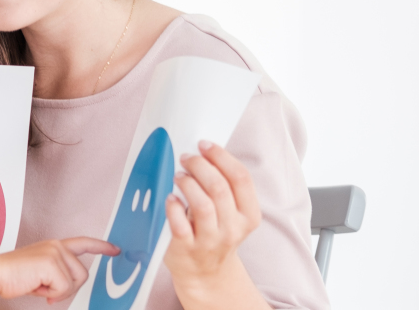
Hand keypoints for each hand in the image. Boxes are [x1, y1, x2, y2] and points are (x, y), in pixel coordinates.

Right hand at [0, 238, 118, 304]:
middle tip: (48, 290)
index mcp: (54, 246)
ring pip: (75, 282)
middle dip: (68, 288)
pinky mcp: (51, 263)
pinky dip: (51, 294)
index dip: (101, 247)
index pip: (83, 243)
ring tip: (39, 286)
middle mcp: (57, 246)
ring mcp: (55, 252)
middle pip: (83, 274)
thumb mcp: (40, 272)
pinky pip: (64, 288)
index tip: (115, 250)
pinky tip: (37, 287)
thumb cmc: (12, 275)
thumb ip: (57, 273)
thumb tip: (68, 287)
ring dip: (58, 292)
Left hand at [164, 141, 261, 285]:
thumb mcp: (230, 213)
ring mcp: (210, 241)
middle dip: (200, 165)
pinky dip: (173, 207)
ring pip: (203, 205)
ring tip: (178, 176)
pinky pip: (180, 224)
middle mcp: (232, 229)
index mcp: (248, 215)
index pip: (241, 178)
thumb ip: (223, 187)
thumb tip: (204, 152)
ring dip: (188, 183)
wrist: (205, 273)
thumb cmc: (214, 233)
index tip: (204, 145)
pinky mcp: (187, 249)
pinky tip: (169, 198)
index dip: (221, 157)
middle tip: (186, 158)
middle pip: (219, 188)